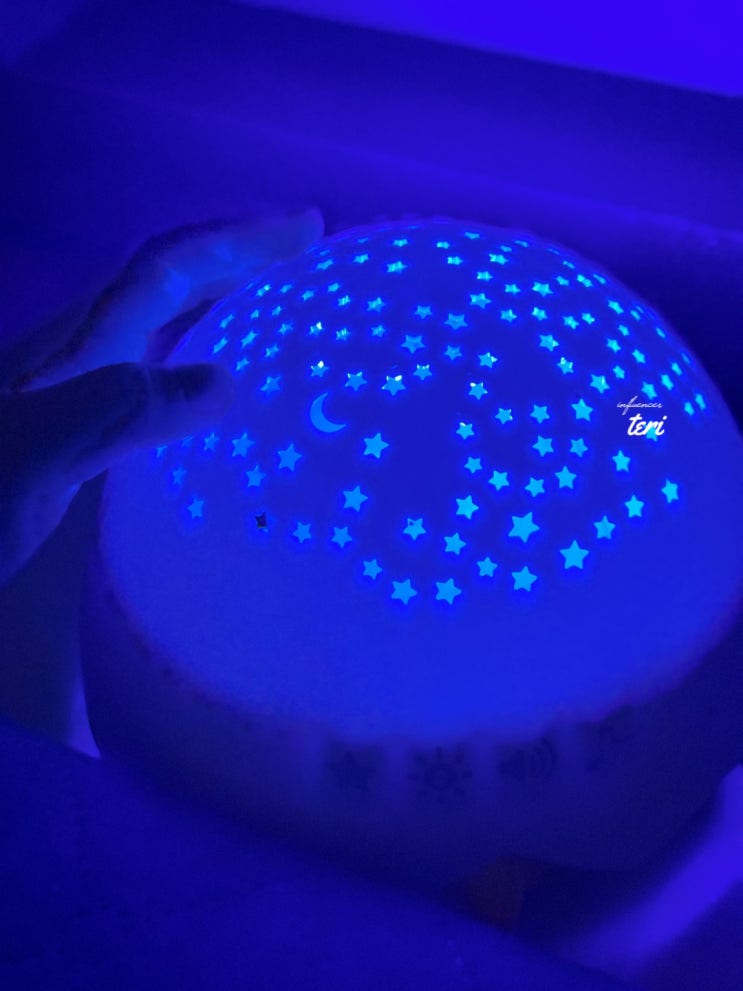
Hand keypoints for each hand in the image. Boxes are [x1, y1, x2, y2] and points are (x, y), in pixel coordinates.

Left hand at [0, 210, 322, 584]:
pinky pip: (154, 373)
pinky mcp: (77, 434)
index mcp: (72, 351)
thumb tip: (225, 382)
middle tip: (305, 254)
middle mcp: (76, 359)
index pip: (162, 271)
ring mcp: (75, 395)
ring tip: (278, 306)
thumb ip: (114, 413)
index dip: (235, 243)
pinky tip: (218, 389)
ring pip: (159, 325)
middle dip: (236, 257)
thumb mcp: (31, 460)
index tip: (306, 231)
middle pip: (164, 282)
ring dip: (221, 301)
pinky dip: (201, 356)